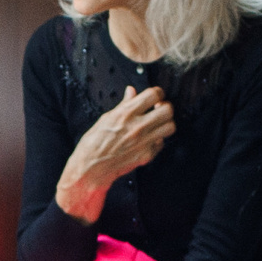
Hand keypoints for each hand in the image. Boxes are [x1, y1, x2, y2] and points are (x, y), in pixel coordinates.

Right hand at [55, 86, 174, 220]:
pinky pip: (161, 143)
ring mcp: (144, 142)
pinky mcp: (146, 155)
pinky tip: (150, 138)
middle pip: (167, 110)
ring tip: (158, 123)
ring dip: (166, 123)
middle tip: (159, 108)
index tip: (156, 95)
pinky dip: (158, 139)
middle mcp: (137, 127)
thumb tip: (131, 92)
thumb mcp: (106, 118)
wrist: (91, 168)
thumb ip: (123, 104)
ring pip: (170, 127)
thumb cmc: (93, 144)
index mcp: (126, 114)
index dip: (157, 92)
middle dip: (165, 107)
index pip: (153, 95)